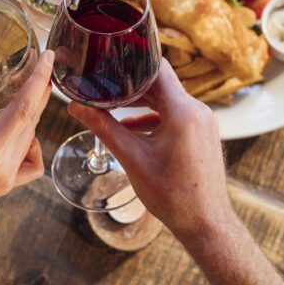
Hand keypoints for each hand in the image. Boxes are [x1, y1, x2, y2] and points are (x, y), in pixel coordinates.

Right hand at [0, 49, 53, 262]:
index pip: (24, 109)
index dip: (38, 80)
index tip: (50, 57)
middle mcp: (4, 167)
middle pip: (32, 121)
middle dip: (40, 90)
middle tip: (44, 64)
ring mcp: (6, 180)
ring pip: (31, 140)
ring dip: (34, 114)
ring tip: (32, 91)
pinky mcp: (3, 188)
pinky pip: (29, 164)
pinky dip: (30, 145)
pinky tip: (20, 134)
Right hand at [67, 59, 233, 241]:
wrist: (205, 223)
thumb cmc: (173, 195)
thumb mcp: (132, 158)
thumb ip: (104, 128)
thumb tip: (77, 109)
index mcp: (183, 111)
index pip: (157, 69)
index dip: (133, 61)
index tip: (110, 61)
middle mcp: (198, 111)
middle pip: (160, 84)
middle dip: (131, 86)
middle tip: (104, 86)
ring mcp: (203, 123)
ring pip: (168, 101)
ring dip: (142, 103)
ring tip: (113, 109)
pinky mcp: (203, 134)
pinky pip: (177, 116)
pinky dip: (155, 118)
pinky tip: (133, 130)